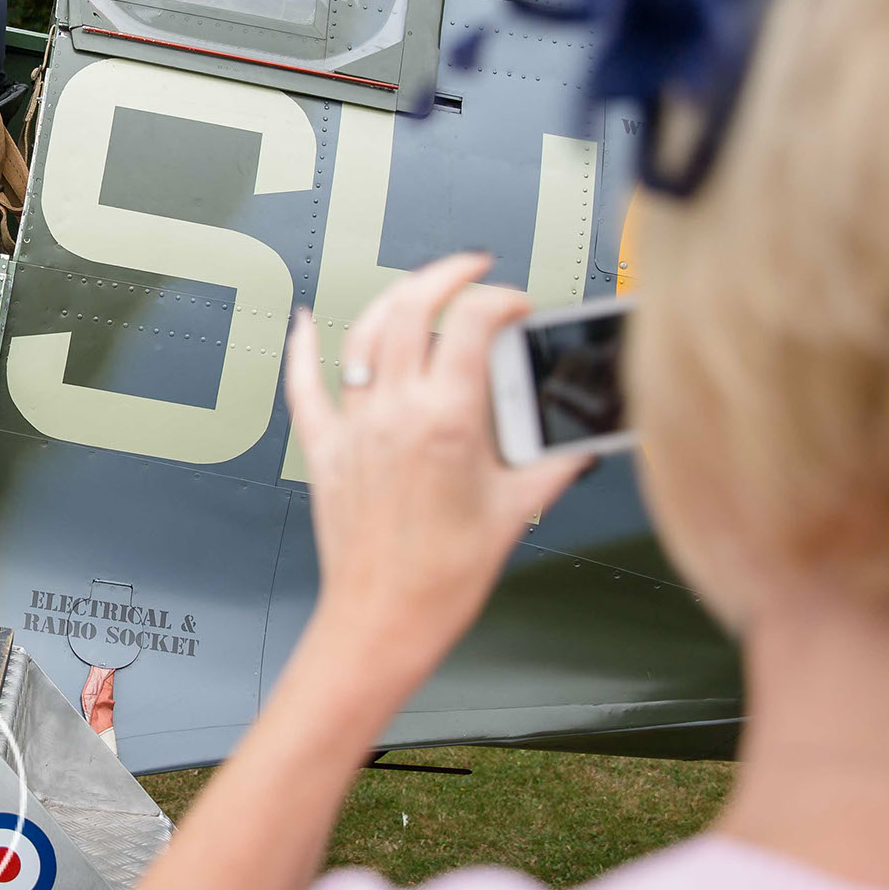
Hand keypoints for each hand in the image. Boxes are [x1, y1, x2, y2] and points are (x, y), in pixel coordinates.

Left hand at [285, 253, 587, 683]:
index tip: (516, 305)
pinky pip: (304, 385)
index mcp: (447, 421)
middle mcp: (394, 412)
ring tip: (419, 289)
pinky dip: (303, 348)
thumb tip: (585, 438)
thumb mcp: (516, 510)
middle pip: (412, 309)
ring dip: (392, 300)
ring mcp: (354, 426)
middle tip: (472, 270)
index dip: (499, 299)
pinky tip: (307, 321)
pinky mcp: (324, 449)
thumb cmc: (446, 577)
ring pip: (362, 335)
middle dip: (446, 276)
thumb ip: (553, 462)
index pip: (473, 323)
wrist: (385, 619)